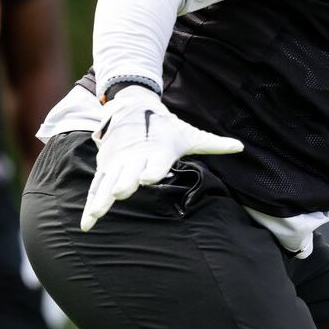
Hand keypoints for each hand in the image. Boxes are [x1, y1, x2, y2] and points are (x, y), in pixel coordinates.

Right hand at [80, 85, 242, 230]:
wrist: (132, 105)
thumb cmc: (166, 127)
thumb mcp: (190, 135)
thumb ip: (213, 143)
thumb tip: (240, 146)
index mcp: (158, 150)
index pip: (156, 162)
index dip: (152, 170)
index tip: (147, 178)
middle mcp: (135, 156)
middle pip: (128, 172)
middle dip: (124, 181)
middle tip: (120, 192)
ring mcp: (117, 161)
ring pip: (108, 182)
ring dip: (101, 198)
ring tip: (95, 216)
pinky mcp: (105, 166)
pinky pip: (96, 187)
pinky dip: (91, 204)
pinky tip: (87, 223)